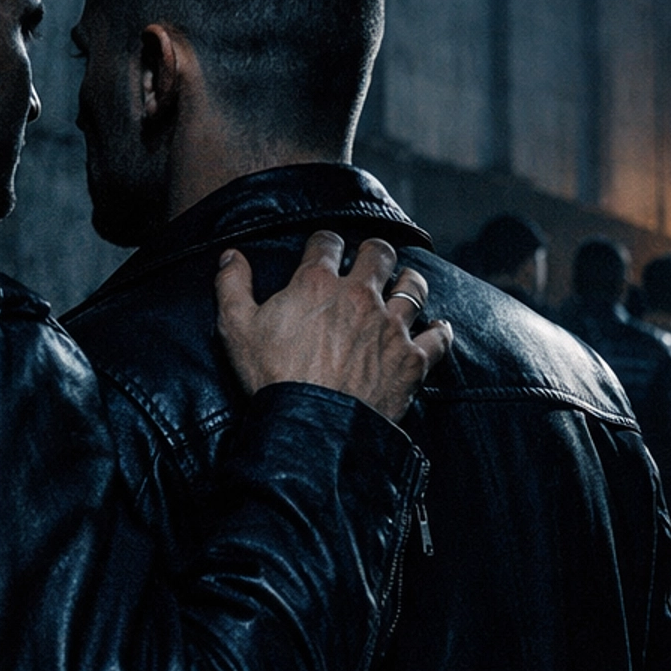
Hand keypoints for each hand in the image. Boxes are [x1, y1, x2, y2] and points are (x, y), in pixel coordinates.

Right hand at [216, 233, 451, 421]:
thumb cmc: (272, 379)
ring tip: (404, 285)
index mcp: (317, 283)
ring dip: (408, 283)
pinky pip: (438, 336)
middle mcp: (360, 296)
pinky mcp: (412, 359)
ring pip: (413, 287)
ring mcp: (391, 327)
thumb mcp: (236, 329)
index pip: (327, 242)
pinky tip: (437, 329)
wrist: (312, 428)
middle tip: (370, 260)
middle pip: (378, 253)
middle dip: (374, 252)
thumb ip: (231, 286)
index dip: (325, 243)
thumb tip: (230, 256)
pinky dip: (439, 331)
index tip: (325, 250)